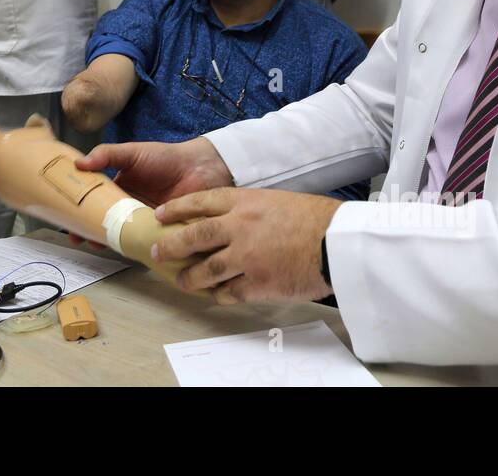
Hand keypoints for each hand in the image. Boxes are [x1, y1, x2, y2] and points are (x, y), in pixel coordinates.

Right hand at [65, 137, 232, 250]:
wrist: (200, 167)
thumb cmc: (166, 157)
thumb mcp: (133, 153)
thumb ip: (107, 155)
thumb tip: (78, 163)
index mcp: (120, 190)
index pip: (95, 205)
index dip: (81, 215)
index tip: (69, 226)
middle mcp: (130, 208)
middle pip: (106, 224)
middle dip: (91, 234)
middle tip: (79, 239)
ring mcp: (145, 222)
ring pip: (123, 236)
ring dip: (110, 243)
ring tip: (98, 245)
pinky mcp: (161, 233)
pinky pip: (145, 243)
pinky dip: (135, 249)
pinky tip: (126, 251)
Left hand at [153, 188, 341, 304]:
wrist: (338, 241)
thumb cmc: (316, 218)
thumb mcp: (278, 201)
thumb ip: (252, 210)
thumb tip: (233, 222)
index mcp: (245, 202)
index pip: (200, 202)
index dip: (177, 209)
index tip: (160, 215)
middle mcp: (239, 227)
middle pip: (194, 237)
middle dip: (171, 246)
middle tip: (158, 251)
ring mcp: (246, 257)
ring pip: (205, 270)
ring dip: (190, 278)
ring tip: (182, 282)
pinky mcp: (257, 284)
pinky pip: (229, 292)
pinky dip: (220, 295)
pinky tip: (217, 295)